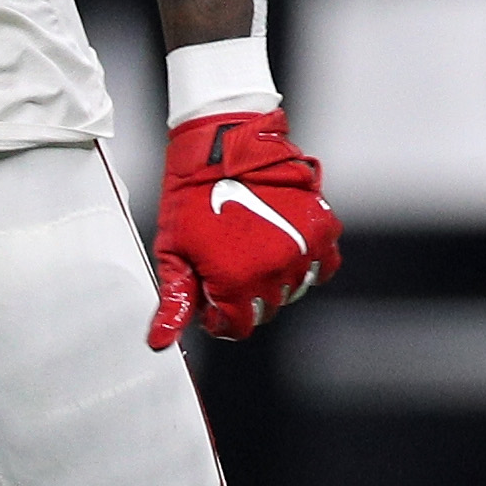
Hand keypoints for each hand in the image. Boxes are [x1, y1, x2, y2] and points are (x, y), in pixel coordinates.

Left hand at [148, 107, 340, 346]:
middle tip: (230, 266)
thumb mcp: (173, 250)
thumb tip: (161, 342)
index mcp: (235, 283)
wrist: (222, 143)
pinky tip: (287, 245)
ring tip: (254, 249)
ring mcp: (301, 249)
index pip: (239, 327)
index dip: (221, 318)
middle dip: (246, 296)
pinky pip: (324, 264)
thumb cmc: (191, 194)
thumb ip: (175, 300)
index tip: (212, 298)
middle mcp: (273, 272)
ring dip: (276, 279)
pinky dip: (309, 261)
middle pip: (266, 309)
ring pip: (295, 288)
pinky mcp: (321, 226)